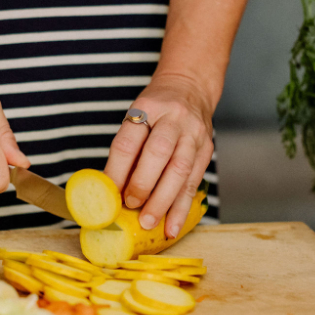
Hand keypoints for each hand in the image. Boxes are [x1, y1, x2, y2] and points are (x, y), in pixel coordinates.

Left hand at [104, 72, 213, 237]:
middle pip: (157, 154)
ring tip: (149, 222)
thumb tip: (110, 190)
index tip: (108, 194)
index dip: (117, 171)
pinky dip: (182, 208)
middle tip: (130, 207)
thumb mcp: (136, 117)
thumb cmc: (156, 109)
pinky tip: (172, 225)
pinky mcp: (206, 150)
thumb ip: (126, 151)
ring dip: (163, 201)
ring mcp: (193, 134)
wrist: (190, 88)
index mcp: (147, 108)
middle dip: (142, 185)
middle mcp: (173, 119)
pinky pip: (194, 183)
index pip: (129, 141)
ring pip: (179, 171)